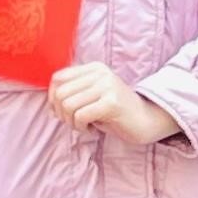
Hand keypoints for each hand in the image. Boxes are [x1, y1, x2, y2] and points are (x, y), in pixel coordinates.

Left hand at [49, 62, 181, 143]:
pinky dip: (81, 127)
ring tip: (83, 125)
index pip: (57, 78)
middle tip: (74, 122)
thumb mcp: (93, 97)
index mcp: (94, 68)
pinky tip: (92, 129)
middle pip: (59, 93)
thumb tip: (50, 104)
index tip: (63, 112)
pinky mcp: (111, 102)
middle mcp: (100, 73)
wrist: (147, 120)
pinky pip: (80, 115)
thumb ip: (74, 94)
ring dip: (71, 121)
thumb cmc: (116, 113)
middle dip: (61, 113)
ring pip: (67, 105)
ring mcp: (107, 86)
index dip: (52, 98)